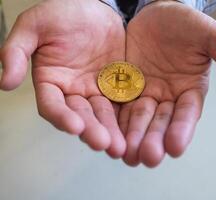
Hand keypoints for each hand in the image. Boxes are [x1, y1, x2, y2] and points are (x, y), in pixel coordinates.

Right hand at [0, 0, 125, 157]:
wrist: (96, 8)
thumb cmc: (64, 13)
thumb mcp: (36, 26)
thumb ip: (17, 51)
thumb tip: (6, 83)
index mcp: (51, 81)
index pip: (52, 105)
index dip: (61, 117)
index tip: (74, 126)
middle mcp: (73, 91)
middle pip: (81, 115)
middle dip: (91, 130)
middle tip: (103, 143)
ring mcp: (96, 91)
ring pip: (103, 115)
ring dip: (111, 131)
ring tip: (120, 146)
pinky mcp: (116, 88)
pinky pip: (122, 104)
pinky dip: (127, 118)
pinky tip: (133, 130)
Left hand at [120, 1, 215, 166]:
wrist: (153, 13)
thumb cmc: (183, 23)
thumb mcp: (209, 35)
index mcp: (189, 89)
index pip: (186, 113)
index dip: (182, 130)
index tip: (175, 147)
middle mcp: (166, 96)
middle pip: (160, 122)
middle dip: (154, 140)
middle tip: (148, 157)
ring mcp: (144, 93)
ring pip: (138, 119)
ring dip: (133, 138)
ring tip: (128, 155)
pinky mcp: (123, 88)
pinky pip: (118, 106)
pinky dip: (115, 121)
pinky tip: (111, 135)